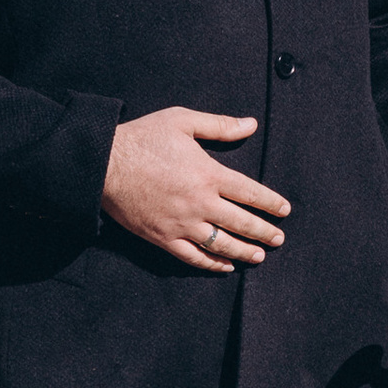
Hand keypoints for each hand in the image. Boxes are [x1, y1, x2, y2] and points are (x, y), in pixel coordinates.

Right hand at [102, 109, 290, 272]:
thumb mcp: (182, 121)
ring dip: (243, 251)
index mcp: (208, 174)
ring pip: (221, 244)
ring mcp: (181, 224)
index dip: (271, 203)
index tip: (284, 211)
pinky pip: (193, 256)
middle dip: (264, 232)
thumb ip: (219, 126)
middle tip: (279, 239)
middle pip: (241, 222)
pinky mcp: (163, 237)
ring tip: (259, 255)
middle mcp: (200, 203)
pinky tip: (224, 266)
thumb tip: (250, 124)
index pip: (250, 193)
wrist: (104, 164)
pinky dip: (211, 263)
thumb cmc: (143, 139)